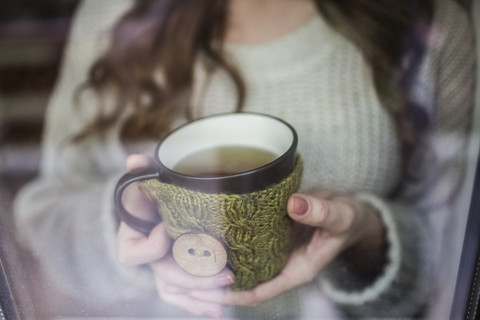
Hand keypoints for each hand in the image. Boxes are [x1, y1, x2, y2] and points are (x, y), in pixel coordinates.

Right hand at [116, 154, 233, 317]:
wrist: (162, 206)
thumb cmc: (156, 193)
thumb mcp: (149, 179)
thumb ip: (143, 171)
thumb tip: (134, 160)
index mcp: (133, 238)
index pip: (133, 254)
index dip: (152, 246)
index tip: (168, 228)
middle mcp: (148, 260)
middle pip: (166, 277)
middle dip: (195, 276)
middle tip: (225, 270)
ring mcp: (163, 271)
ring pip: (178, 291)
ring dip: (203, 294)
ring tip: (228, 291)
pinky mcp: (179, 277)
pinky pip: (185, 298)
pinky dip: (201, 305)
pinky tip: (219, 308)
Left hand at [187, 190, 384, 306]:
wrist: (348, 211)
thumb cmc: (347, 219)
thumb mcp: (341, 216)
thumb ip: (321, 213)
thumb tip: (294, 204)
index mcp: (296, 270)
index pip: (259, 291)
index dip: (232, 294)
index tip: (206, 290)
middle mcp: (281, 263)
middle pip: (243, 280)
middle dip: (215, 280)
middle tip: (184, 270)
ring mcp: (273, 249)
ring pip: (240, 261)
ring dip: (217, 260)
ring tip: (187, 252)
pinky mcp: (269, 233)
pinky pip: (245, 241)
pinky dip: (228, 239)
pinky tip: (208, 228)